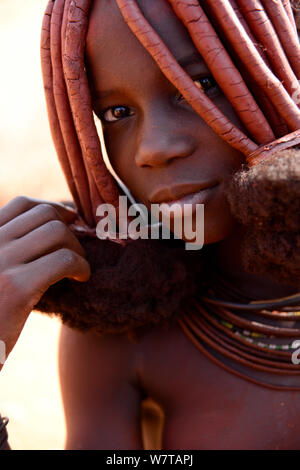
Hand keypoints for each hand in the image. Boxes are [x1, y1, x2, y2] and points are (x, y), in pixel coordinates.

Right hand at [0, 196, 90, 365]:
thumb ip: (12, 250)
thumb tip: (55, 229)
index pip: (22, 204)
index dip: (54, 209)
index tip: (71, 223)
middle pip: (45, 214)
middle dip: (70, 228)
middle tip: (77, 250)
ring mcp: (1, 262)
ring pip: (57, 232)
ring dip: (77, 248)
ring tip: (77, 268)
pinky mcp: (17, 287)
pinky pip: (63, 259)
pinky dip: (81, 266)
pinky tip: (80, 278)